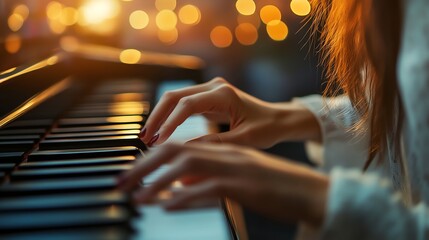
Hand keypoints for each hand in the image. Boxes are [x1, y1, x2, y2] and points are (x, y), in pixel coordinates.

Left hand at [117, 142, 328, 226]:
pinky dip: (185, 196)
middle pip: (176, 151)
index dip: (151, 159)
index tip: (131, 174)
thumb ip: (206, 178)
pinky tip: (167, 205)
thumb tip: (176, 185)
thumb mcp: (236, 179)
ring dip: (158, 181)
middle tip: (121, 184)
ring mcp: (236, 167)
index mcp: (223, 150)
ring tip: (138, 198)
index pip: (180, 147)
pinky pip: (210, 187)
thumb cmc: (274, 187)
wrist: (311, 192)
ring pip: (188, 166)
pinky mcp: (246, 185)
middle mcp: (226, 154)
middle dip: (144, 166)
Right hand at [139, 77, 320, 147]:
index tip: (158, 141)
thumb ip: (214, 144)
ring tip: (148, 137)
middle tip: (144, 139)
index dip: (170, 123)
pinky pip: (182, 105)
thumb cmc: (266, 128)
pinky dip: (169, 118)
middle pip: (175, 97)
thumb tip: (184, 151)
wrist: (277, 119)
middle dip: (157, 117)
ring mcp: (209, 91)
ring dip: (160, 117)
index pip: (188, 104)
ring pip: (175, 99)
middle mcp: (214, 87)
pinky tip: (161, 133)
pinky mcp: (207, 98)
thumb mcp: (243, 140)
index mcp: (224, 94)